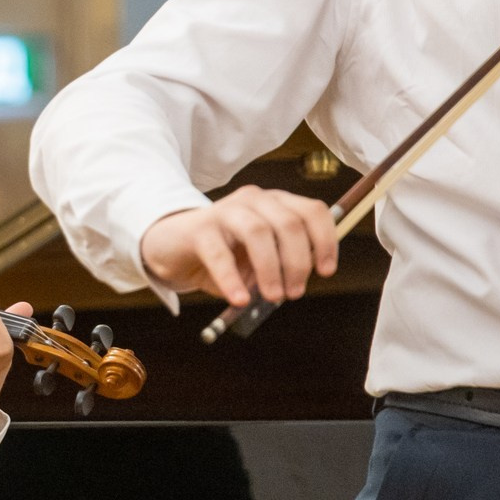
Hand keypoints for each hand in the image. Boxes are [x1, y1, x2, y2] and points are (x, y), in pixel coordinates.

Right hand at [139, 186, 338, 308]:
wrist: (173, 245)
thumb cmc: (224, 252)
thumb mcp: (259, 257)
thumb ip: (280, 265)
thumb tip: (296, 286)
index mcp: (276, 203)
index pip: (312, 211)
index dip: (325, 241)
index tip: (326, 271)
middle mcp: (254, 200)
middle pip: (289, 224)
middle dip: (298, 262)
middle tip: (295, 293)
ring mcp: (225, 210)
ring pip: (258, 232)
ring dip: (271, 269)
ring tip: (273, 297)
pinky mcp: (200, 229)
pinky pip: (220, 254)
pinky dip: (233, 279)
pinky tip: (240, 299)